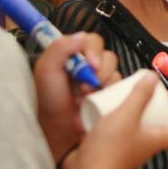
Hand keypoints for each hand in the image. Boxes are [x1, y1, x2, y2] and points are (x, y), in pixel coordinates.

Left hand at [35, 32, 118, 159]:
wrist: (58, 132)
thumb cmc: (49, 102)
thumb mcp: (46, 71)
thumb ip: (59, 48)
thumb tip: (82, 36)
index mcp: (71, 55)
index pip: (91, 41)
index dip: (94, 50)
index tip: (91, 64)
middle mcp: (87, 66)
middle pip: (107, 55)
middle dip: (101, 70)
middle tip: (87, 86)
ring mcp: (99, 80)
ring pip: (115, 70)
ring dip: (105, 82)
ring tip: (89, 96)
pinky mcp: (109, 93)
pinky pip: (121, 85)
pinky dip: (112, 91)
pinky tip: (99, 100)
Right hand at [77, 74, 167, 168]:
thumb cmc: (112, 146)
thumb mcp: (128, 114)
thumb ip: (140, 95)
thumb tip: (153, 77)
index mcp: (155, 141)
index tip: (167, 104)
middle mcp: (143, 149)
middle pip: (153, 130)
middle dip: (148, 113)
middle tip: (140, 99)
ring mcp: (125, 154)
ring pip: (132, 133)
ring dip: (128, 119)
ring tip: (120, 103)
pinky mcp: (109, 156)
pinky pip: (115, 138)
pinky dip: (112, 127)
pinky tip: (102, 115)